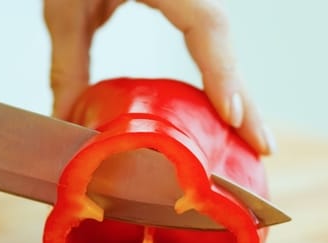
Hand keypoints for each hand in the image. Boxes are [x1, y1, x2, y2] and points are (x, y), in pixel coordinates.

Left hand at [43, 0, 275, 154]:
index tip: (231, 114)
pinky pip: (208, 33)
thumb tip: (68, 123)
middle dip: (244, 93)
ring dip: (234, 86)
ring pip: (220, 36)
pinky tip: (222, 104)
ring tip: (247, 134)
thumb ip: (67, 63)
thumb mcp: (64, 6)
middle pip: (223, 36)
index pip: (205, 23)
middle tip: (263, 145)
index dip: (221, 72)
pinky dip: (217, 71)